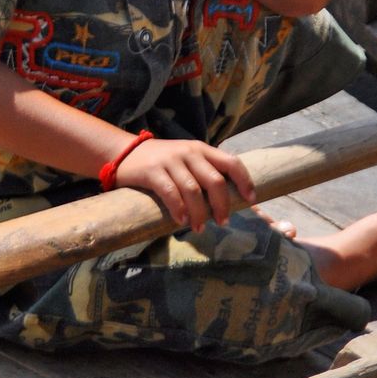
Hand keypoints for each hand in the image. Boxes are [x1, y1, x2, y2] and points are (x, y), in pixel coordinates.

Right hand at [115, 137, 255, 232]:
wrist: (125, 152)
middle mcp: (190, 152)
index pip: (231, 162)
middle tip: (222, 222)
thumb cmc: (161, 161)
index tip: (251, 200)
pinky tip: (182, 221)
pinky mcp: (153, 171)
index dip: (244, 181)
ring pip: (193, 190)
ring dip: (199, 214)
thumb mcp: (187, 160)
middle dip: (222, 205)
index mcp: (202, 149)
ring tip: (199, 228)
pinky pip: (171, 193)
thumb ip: (204, 172)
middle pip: (215, 181)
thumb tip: (227, 199)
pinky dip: (179, 209)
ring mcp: (171, 161)